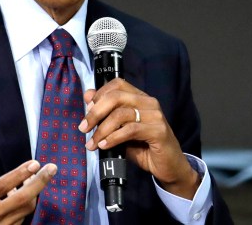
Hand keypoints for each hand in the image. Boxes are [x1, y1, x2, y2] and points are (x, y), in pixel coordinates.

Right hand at [0, 136, 56, 224]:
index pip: (2, 187)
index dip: (19, 175)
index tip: (35, 163)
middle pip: (22, 200)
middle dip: (40, 183)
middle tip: (52, 168)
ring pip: (26, 210)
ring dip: (34, 192)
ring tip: (36, 177)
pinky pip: (22, 219)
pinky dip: (27, 205)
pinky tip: (26, 192)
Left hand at [78, 79, 199, 198]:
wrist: (168, 167)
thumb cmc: (144, 148)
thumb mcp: (120, 130)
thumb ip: (106, 114)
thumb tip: (88, 95)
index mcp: (140, 98)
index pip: (117, 84)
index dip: (99, 95)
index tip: (87, 110)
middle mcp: (149, 102)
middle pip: (116, 97)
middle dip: (95, 113)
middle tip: (83, 128)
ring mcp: (155, 116)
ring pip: (121, 114)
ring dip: (102, 130)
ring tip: (93, 143)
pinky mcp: (159, 131)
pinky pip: (130, 130)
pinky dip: (114, 138)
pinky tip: (105, 145)